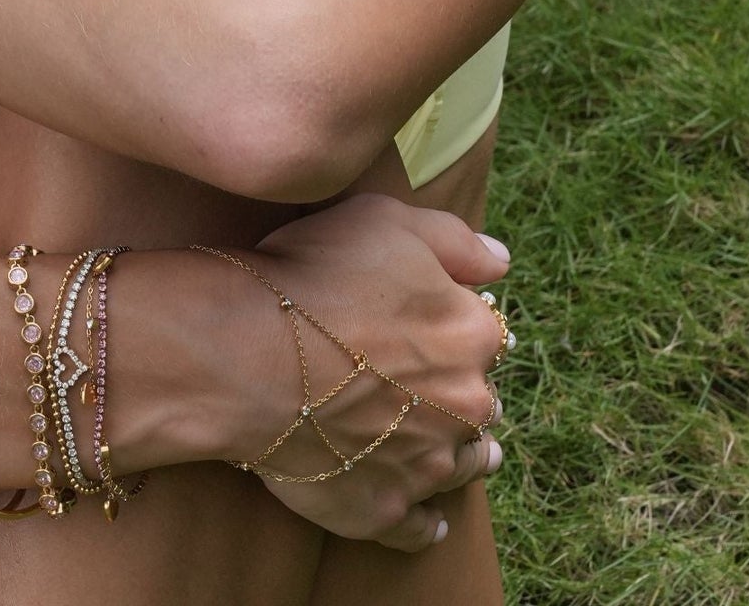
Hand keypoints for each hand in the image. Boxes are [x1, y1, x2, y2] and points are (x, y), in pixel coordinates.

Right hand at [223, 195, 509, 550]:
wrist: (247, 351)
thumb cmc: (315, 275)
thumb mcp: (387, 221)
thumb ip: (454, 239)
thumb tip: (501, 261)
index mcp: (472, 334)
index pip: (485, 331)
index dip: (454, 323)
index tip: (426, 321)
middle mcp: (466, 405)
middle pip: (481, 401)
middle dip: (462, 391)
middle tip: (428, 383)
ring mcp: (427, 465)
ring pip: (464, 465)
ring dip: (460, 454)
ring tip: (443, 448)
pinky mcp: (384, 509)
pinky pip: (420, 527)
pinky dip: (424, 521)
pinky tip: (424, 515)